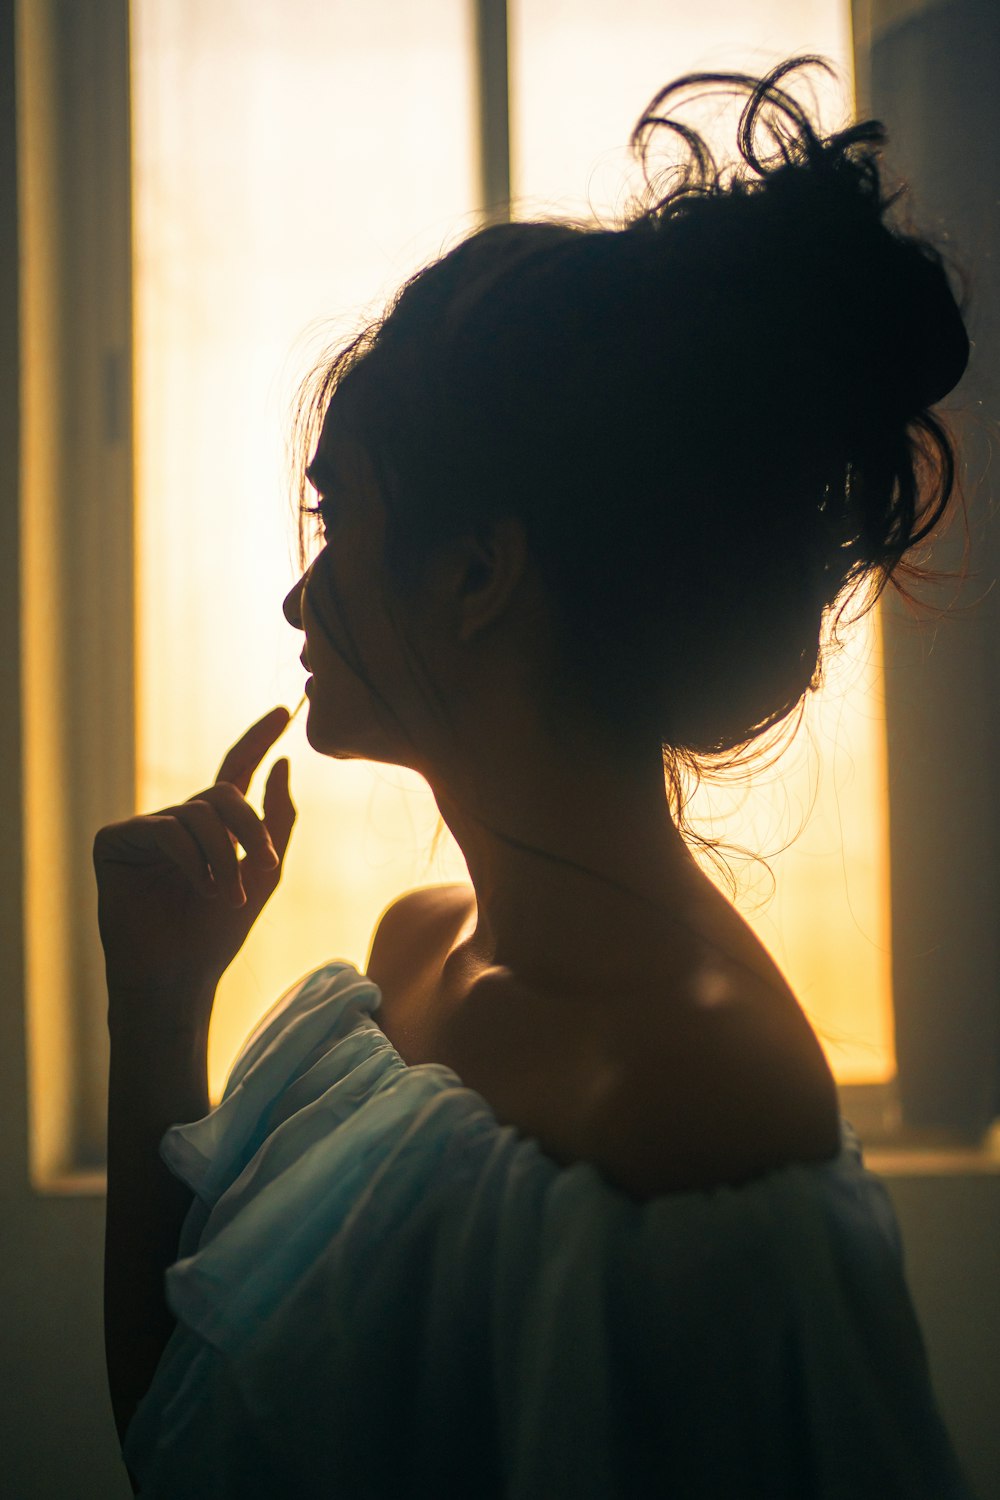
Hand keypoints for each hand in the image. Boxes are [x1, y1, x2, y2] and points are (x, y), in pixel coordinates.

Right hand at [93, 706, 296, 1006]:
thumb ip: (277, 817)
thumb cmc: (219, 932)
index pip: (236, 768)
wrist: (180, 975)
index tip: (285, 710)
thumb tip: (283, 762)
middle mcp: (177, 821)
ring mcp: (145, 829)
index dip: (258, 738)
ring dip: (224, 858)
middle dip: (250, 828)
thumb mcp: (265, 871)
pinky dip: (190, 860)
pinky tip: (197, 888)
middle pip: (223, 792)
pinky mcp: (115, 841)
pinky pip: (164, 829)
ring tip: (227, 896)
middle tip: (264, 866)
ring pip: (198, 813)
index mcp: (212, 826)